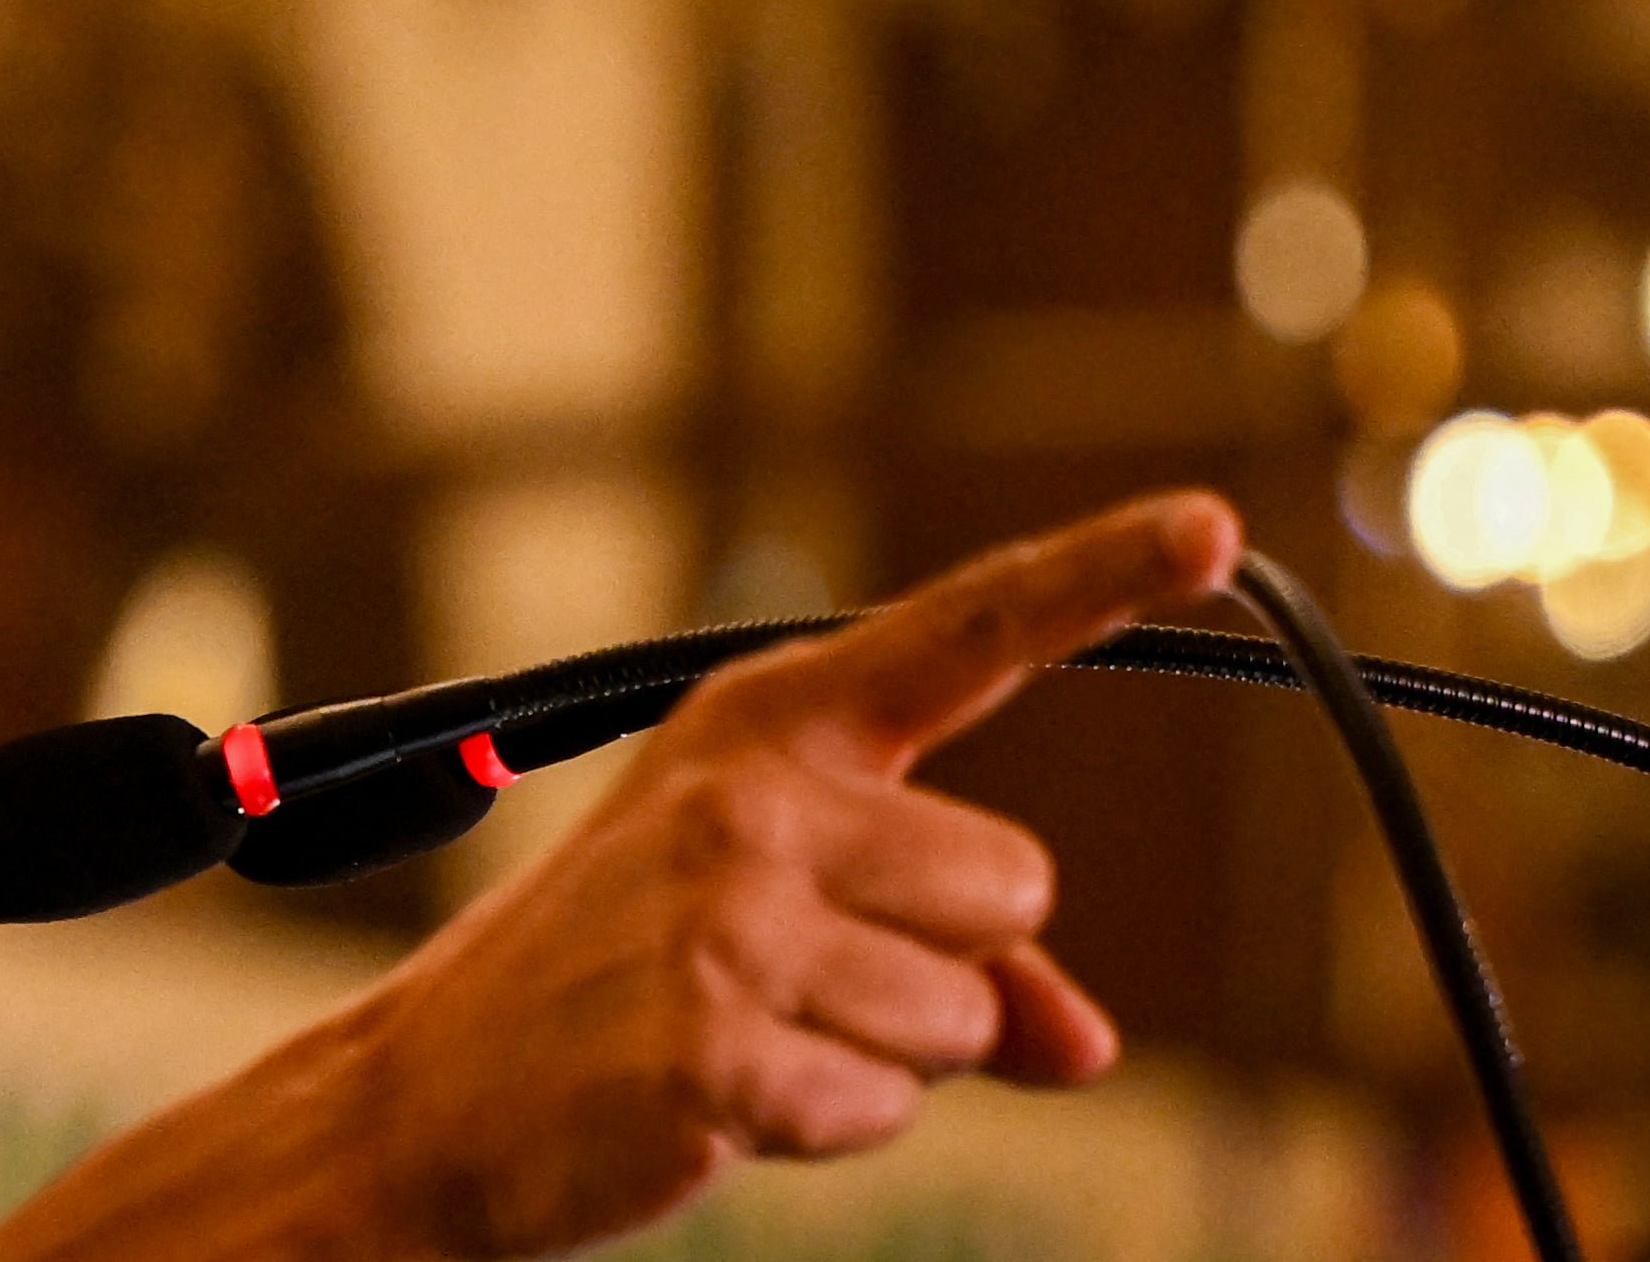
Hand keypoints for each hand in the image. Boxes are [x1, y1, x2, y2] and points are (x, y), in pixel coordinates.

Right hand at [348, 491, 1242, 1261]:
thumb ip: (950, 952)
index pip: (964, 633)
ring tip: (747, 1031)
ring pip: (970, 1014)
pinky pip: (884, 1106)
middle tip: (798, 975)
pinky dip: (825, 1124)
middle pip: (1015, 885)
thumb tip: (1086, 1043)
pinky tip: (719, 1095)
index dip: (1097, 577)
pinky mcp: (711, 1038)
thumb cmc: (619, 978)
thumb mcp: (773, 910)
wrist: (435, 1089)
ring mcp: (728, 911)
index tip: (1214, 525)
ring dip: (887, 1059)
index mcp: (771, 721)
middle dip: (947, 963)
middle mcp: (754, 791)